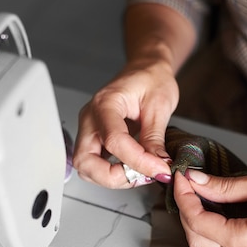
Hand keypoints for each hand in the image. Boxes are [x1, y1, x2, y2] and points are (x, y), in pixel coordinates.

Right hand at [73, 59, 176, 187]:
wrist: (146, 69)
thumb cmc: (151, 78)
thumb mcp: (160, 105)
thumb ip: (155, 138)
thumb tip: (158, 166)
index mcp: (105, 103)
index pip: (114, 141)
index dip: (138, 161)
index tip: (160, 169)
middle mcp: (91, 118)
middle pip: (86, 161)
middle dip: (114, 177)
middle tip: (142, 176)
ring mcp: (90, 129)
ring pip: (87, 167)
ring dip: (112, 177)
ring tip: (140, 172)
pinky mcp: (95, 138)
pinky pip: (95, 164)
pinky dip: (112, 173)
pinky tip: (132, 167)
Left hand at [173, 169, 246, 246]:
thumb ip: (225, 186)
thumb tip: (197, 180)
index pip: (198, 222)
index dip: (185, 197)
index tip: (183, 177)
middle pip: (197, 241)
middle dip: (187, 211)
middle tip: (188, 185)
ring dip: (197, 228)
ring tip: (199, 200)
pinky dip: (212, 242)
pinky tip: (216, 220)